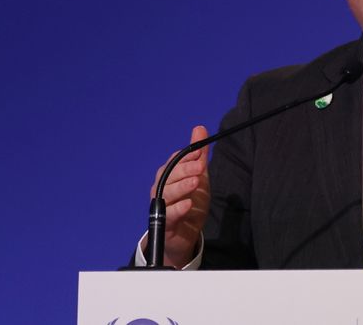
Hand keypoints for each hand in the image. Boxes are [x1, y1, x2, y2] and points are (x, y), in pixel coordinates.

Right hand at [143, 125, 210, 267]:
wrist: (186, 234)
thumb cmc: (190, 201)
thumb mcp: (199, 176)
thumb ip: (198, 155)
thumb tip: (199, 128)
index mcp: (169, 176)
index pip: (174, 162)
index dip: (186, 157)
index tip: (199, 153)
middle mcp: (161, 189)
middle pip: (169, 176)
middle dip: (184, 170)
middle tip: (200, 166)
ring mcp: (162, 206)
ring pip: (167, 194)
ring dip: (182, 187)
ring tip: (196, 182)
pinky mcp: (166, 224)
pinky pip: (169, 215)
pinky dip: (178, 209)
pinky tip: (188, 204)